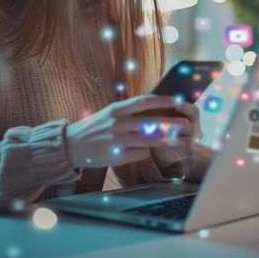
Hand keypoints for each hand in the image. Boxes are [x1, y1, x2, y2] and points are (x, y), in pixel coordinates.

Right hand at [65, 94, 200, 167]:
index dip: (163, 101)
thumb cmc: (95, 127)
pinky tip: (142, 151)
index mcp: (116, 110)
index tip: (178, 100)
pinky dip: (144, 152)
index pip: (143, 102)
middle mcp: (117, 124)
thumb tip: (155, 109)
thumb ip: (129, 111)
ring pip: (148, 141)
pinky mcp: (116, 157)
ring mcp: (117, 141)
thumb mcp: (110, 113)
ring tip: (178, 140)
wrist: (72, 145)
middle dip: (171, 125)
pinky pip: (139, 154)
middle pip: (150, 124)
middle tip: (187, 125)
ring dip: (164, 141)